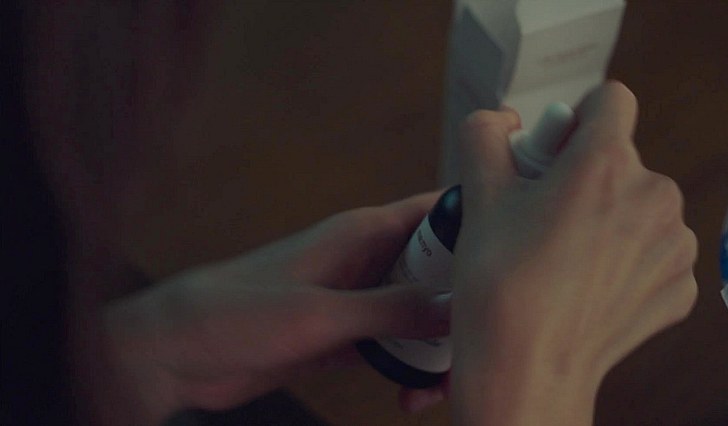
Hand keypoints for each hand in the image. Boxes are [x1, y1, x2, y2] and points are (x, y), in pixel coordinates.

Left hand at [104, 192, 450, 421]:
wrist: (178, 353)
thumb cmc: (236, 312)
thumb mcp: (322, 314)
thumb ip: (392, 309)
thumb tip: (458, 306)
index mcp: (361, 232)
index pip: (436, 211)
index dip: (477, 224)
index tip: (513, 255)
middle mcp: (365, 260)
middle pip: (438, 270)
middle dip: (463, 303)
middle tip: (481, 343)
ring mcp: (355, 298)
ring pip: (419, 314)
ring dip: (435, 345)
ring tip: (437, 385)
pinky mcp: (343, 335)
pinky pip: (392, 345)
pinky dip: (407, 367)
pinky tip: (408, 393)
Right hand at [449, 82, 697, 424]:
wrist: (527, 369)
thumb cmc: (500, 284)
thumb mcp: (479, 196)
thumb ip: (485, 136)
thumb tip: (502, 121)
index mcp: (606, 162)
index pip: (611, 99)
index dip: (576, 119)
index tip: (553, 155)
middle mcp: (655, 195)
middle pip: (623, 160)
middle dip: (587, 177)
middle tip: (544, 218)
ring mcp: (676, 245)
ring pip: (641, 207)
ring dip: (611, 220)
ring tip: (566, 260)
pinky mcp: (684, 287)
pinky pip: (654, 253)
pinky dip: (627, 263)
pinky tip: (590, 289)